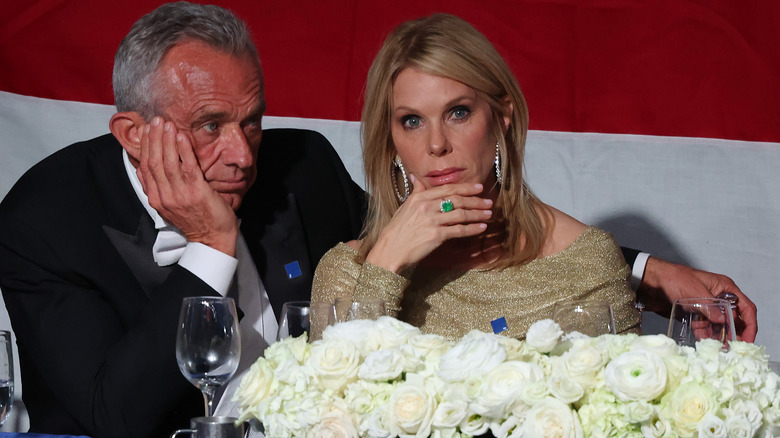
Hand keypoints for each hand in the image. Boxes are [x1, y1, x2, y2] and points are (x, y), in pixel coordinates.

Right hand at [138, 117, 238, 255]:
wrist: (212, 239)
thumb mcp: (169, 206)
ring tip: (167, 124)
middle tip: (156, 120)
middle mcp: (164, 197)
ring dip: (167, 140)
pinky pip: (187, 167)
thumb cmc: (196, 220)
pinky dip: (183, 150)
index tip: (148, 130)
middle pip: (154, 162)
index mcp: (156, 199)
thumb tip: (142, 170)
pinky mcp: (196, 192)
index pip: (146, 167)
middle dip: (154, 138)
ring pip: (168, 162)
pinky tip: (182, 137)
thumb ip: (156, 188)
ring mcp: (180, 195)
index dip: (146, 146)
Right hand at [365, 176, 492, 272]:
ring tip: (489, 214)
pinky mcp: (436, 236)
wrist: (390, 249)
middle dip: (476, 200)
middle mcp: (427, 207)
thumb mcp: (405, 207)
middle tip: (488, 202)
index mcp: (420, 198)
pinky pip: (459, 230)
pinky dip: (472, 229)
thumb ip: (416, 192)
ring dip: (477, 214)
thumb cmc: (397, 229)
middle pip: (457, 200)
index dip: (466, 188)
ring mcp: (432, 221)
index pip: (448, 189)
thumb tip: (416, 178)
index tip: (479, 187)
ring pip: (461, 214)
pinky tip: (481, 227)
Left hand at [639, 257, 756, 341]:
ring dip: (721, 337)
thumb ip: (710, 307)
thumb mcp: (695, 292)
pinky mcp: (694, 315)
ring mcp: (706, 308)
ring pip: (719, 326)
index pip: (746, 307)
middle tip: (735, 349)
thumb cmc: (674, 278)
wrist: (652, 281)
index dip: (750, 324)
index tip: (748, 339)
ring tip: (722, 350)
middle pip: (735, 319)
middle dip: (736, 334)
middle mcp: (718, 298)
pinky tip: (707, 345)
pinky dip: (706, 336)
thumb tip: (723, 321)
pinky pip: (704, 328)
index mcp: (724, 288)